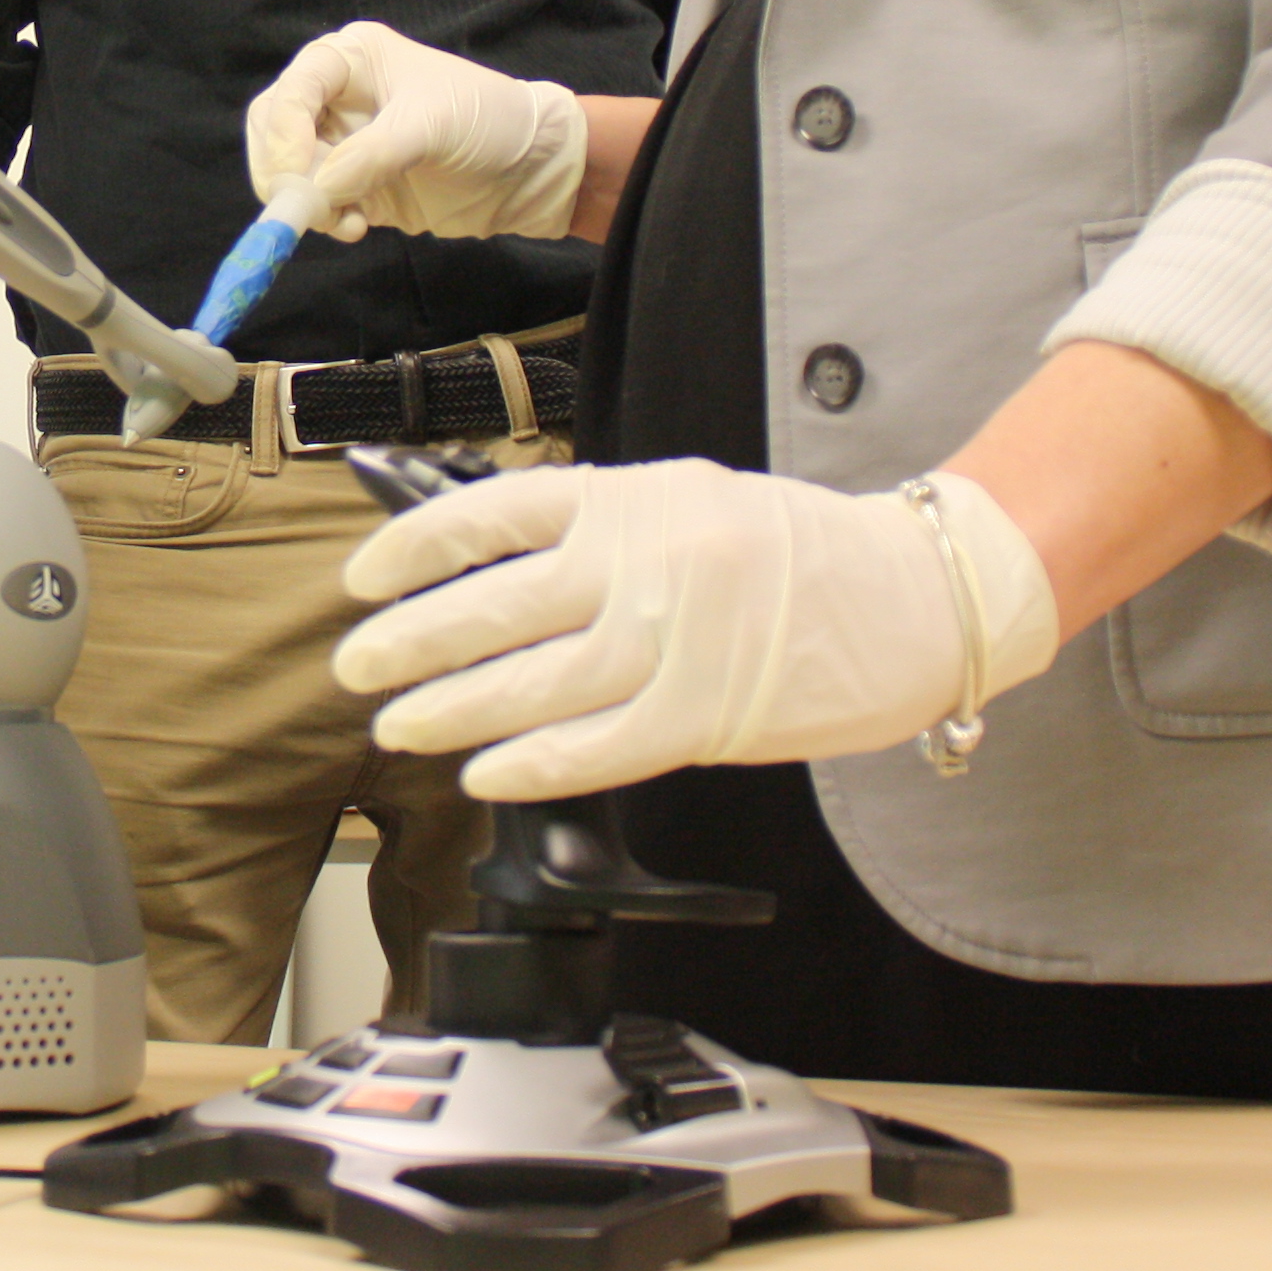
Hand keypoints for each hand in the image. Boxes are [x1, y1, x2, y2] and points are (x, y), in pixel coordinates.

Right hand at [244, 22, 585, 242]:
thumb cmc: (486, 120)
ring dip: (305, 201)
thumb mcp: (432, 125)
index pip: (293, 89)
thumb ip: (371, 155)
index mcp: (352, 58)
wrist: (530, 168)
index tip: (296, 178)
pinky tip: (356, 227)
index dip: (283, 133)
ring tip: (345, 221)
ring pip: (287, 170)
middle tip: (306, 206)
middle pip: (275, 129)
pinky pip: (315, 202)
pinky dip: (325, 219)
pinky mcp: (353, 183)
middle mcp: (337, 95)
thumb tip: (316, 191)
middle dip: (283, 171)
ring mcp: (342, 141)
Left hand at [333, 461, 1060, 795]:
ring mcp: (672, 644)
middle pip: (491, 608)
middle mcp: (642, 564)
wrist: (916, 596)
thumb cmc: (799, 549)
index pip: (489, 514)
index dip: (411, 549)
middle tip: (356, 665)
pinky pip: (592, 750)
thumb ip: (596, 526)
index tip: (364, 576)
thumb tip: (488, 563)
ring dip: (450, 710)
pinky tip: (484, 772)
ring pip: (529, 686)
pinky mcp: (703, 718)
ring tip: (400, 724)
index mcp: (630, 498)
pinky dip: (529, 764)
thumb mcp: (688, 499)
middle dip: (408, 641)